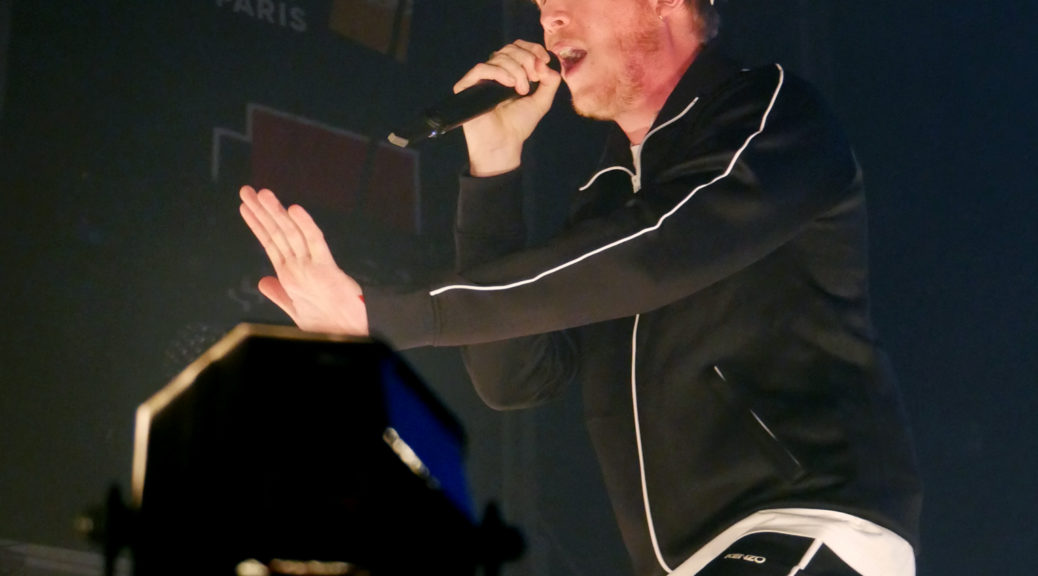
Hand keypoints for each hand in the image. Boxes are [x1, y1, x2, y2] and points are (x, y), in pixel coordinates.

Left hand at [238, 186, 368, 335]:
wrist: (348, 332)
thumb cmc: (327, 322)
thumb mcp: (295, 308)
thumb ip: (279, 294)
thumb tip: (262, 282)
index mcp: (290, 273)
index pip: (270, 242)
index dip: (257, 224)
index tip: (245, 207)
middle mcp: (299, 264)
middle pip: (277, 232)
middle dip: (261, 212)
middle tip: (246, 191)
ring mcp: (312, 264)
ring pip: (291, 233)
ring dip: (276, 213)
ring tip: (263, 194)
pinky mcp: (327, 268)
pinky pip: (314, 242)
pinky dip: (305, 225)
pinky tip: (294, 209)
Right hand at [454, 40, 560, 175]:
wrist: (504, 143)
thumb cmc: (519, 124)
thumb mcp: (542, 101)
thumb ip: (550, 81)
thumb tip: (546, 64)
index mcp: (510, 71)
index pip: (518, 47)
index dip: (532, 48)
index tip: (543, 60)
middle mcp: (494, 71)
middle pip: (509, 49)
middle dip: (526, 60)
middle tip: (534, 79)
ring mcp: (480, 78)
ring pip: (498, 57)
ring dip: (516, 70)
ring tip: (522, 90)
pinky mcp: (467, 86)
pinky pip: (481, 68)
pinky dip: (498, 72)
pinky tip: (508, 84)